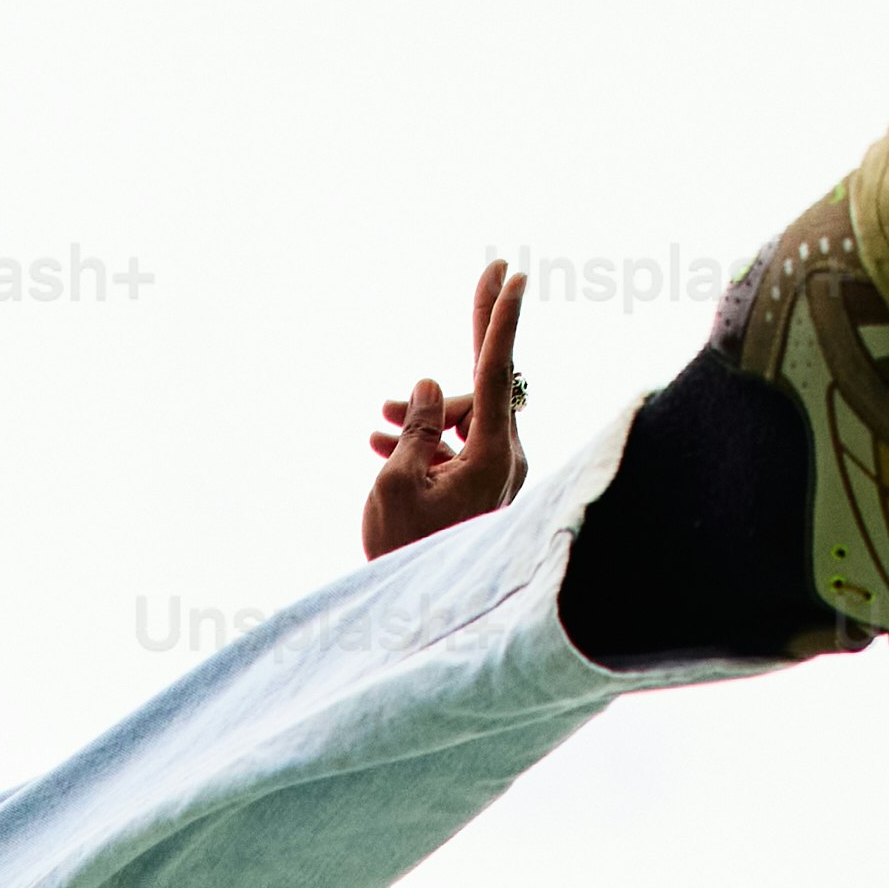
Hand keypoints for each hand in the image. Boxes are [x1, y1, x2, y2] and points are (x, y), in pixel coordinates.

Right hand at [361, 260, 530, 557]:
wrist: (414, 618)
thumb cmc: (403, 551)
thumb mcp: (397, 482)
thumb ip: (416, 425)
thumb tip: (431, 386)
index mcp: (492, 456)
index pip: (498, 372)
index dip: (501, 319)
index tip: (512, 275)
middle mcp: (504, 460)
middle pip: (483, 385)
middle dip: (464, 344)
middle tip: (492, 269)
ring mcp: (494, 475)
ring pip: (460, 416)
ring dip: (419, 413)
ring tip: (376, 426)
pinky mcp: (480, 489)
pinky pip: (452, 444)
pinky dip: (420, 438)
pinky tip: (379, 441)